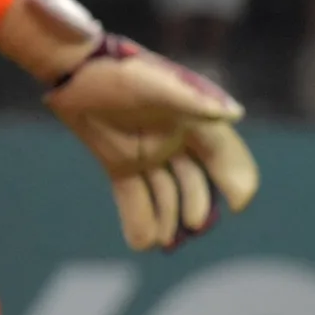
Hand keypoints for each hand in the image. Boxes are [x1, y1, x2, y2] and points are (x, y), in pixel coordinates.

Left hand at [44, 37, 259, 249]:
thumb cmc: (120, 71)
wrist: (75, 71)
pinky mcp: (119, 163)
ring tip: (164, 241)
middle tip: (192, 225)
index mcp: (194, 121)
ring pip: (166, 193)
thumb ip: (193, 100)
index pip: (225, 156)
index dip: (238, 180)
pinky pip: (134, 195)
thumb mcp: (156, 84)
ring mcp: (148, 154)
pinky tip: (142, 243)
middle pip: (196, 182)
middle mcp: (176, 141)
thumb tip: (234, 113)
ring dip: (168, 218)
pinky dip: (140, 218)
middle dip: (197, 205)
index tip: (239, 204)